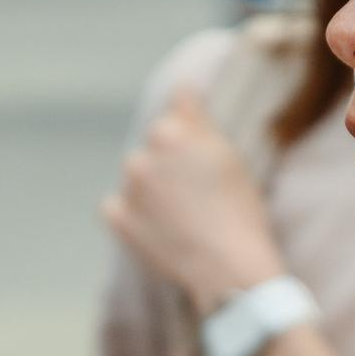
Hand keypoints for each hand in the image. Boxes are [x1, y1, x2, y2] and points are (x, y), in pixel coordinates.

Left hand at [102, 89, 285, 313]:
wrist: (228, 268)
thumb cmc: (238, 210)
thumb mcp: (227, 155)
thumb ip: (196, 117)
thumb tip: (180, 88)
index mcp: (170, 131)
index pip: (176, 115)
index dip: (195, 137)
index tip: (205, 161)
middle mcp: (142, 154)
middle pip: (156, 147)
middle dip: (171, 162)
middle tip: (199, 194)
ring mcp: (127, 189)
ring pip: (137, 176)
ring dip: (152, 187)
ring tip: (183, 215)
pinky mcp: (117, 219)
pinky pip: (116, 206)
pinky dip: (131, 213)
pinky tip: (158, 227)